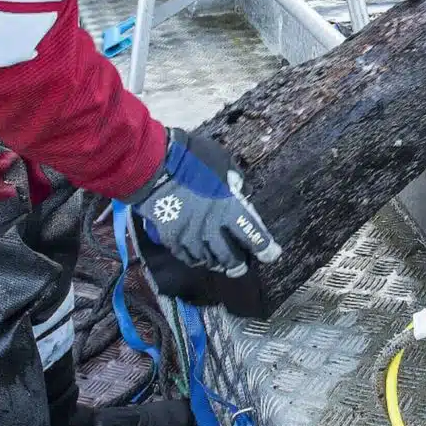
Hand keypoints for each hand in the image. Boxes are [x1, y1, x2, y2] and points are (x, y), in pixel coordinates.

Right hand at [123, 128, 280, 277]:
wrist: (153, 165)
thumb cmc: (192, 159)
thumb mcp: (223, 162)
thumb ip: (236, 180)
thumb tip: (241, 191)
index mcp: (229, 209)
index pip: (253, 235)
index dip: (265, 248)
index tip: (271, 254)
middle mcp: (211, 228)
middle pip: (230, 256)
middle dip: (238, 264)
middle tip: (241, 266)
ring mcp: (190, 236)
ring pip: (208, 260)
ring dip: (217, 261)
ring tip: (220, 262)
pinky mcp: (171, 239)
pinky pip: (187, 256)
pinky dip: (196, 258)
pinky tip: (198, 256)